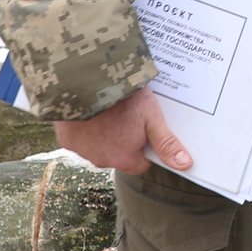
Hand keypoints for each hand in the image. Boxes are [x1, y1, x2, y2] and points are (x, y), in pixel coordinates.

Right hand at [54, 87, 191, 174]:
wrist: (87, 86)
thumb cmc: (124, 101)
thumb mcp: (152, 118)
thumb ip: (166, 143)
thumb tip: (185, 164)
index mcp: (124, 159)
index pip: (141, 163)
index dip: (146, 146)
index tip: (146, 129)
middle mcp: (101, 161)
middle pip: (119, 154)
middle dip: (125, 139)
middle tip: (129, 114)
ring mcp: (81, 151)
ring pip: (99, 146)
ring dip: (104, 133)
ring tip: (111, 110)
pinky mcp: (66, 139)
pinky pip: (80, 137)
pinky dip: (86, 127)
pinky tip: (92, 110)